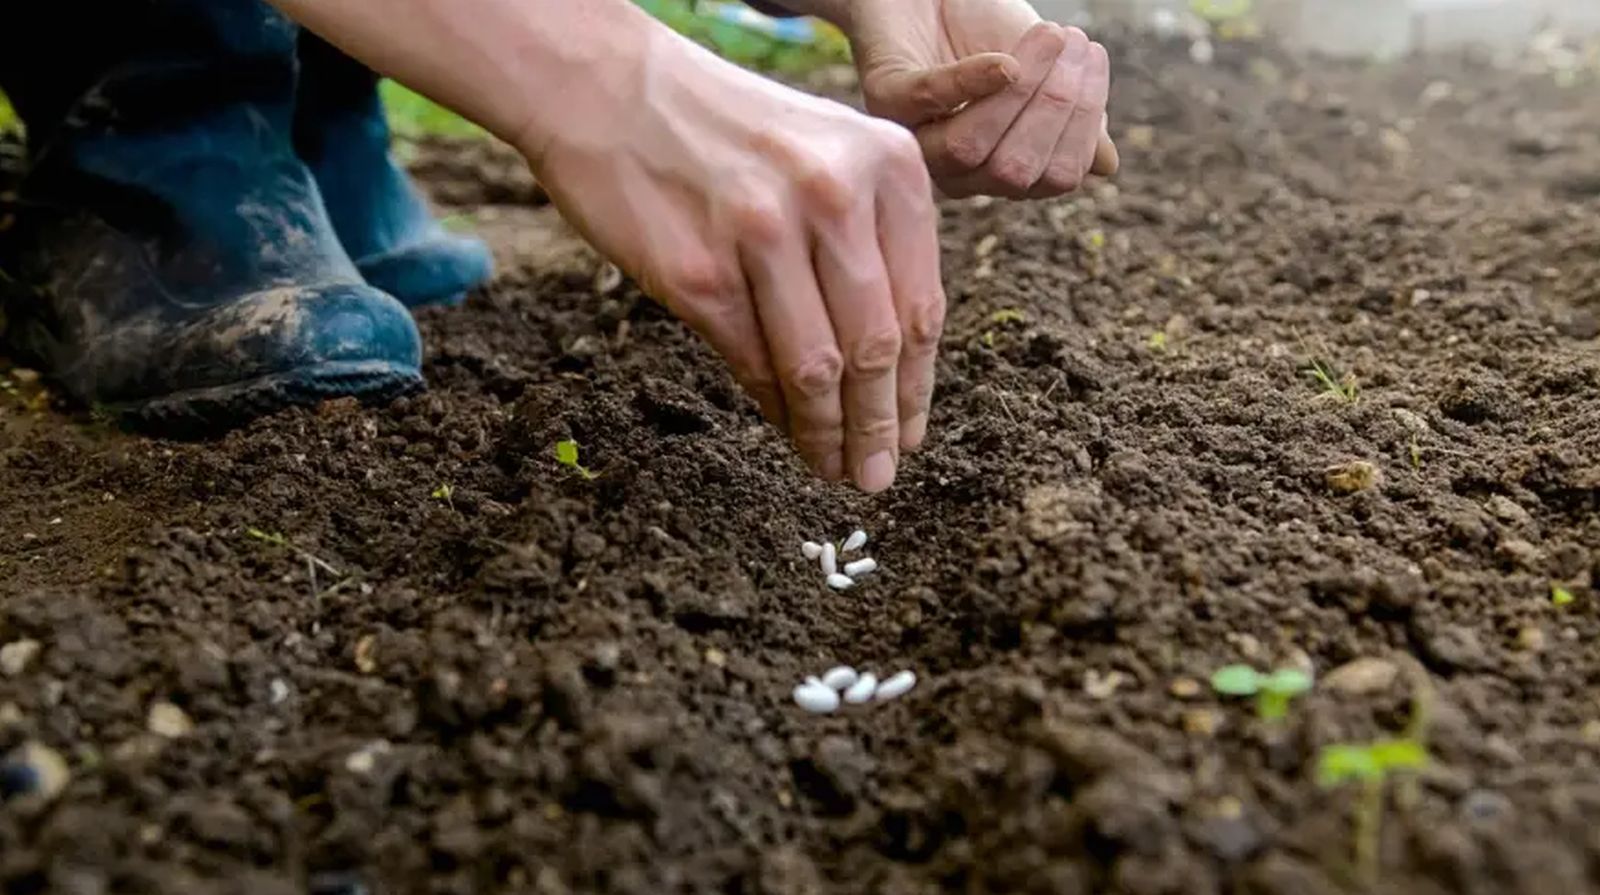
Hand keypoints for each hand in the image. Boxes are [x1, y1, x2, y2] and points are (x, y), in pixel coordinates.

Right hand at [526, 28, 943, 492]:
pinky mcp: (700, 273)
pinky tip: (783, 430)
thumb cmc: (722, 130)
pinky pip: (753, 364)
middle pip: (877, 345)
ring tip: (835, 470)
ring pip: (818, 367)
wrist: (609, 88)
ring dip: (829, 434)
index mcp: (888, 164)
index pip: (921, 304)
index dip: (917, 386)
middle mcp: (836, 196)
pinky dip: (773, 411)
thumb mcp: (824, 153)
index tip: (911, 433)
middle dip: (880, 426)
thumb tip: (891, 361)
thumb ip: (868, 236)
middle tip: (877, 474)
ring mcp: (766, 235)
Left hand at [847, 0, 1117, 198]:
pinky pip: (928, 103)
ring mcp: (917, 138)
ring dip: (1022, 92)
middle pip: (1013, 170)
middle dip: (1057, 107)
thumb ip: (1071, 117)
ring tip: (1051, 35)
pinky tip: (1005, 61)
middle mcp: (955, 170)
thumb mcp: (1042, 73)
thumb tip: (1105, 165)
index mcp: (997, 170)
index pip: (1051, 177)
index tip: (1093, 63)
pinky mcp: (885, 100)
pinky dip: (971, 83)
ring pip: (970, 147)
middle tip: (1075, 43)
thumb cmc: (985, 33)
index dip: (1082, 129)